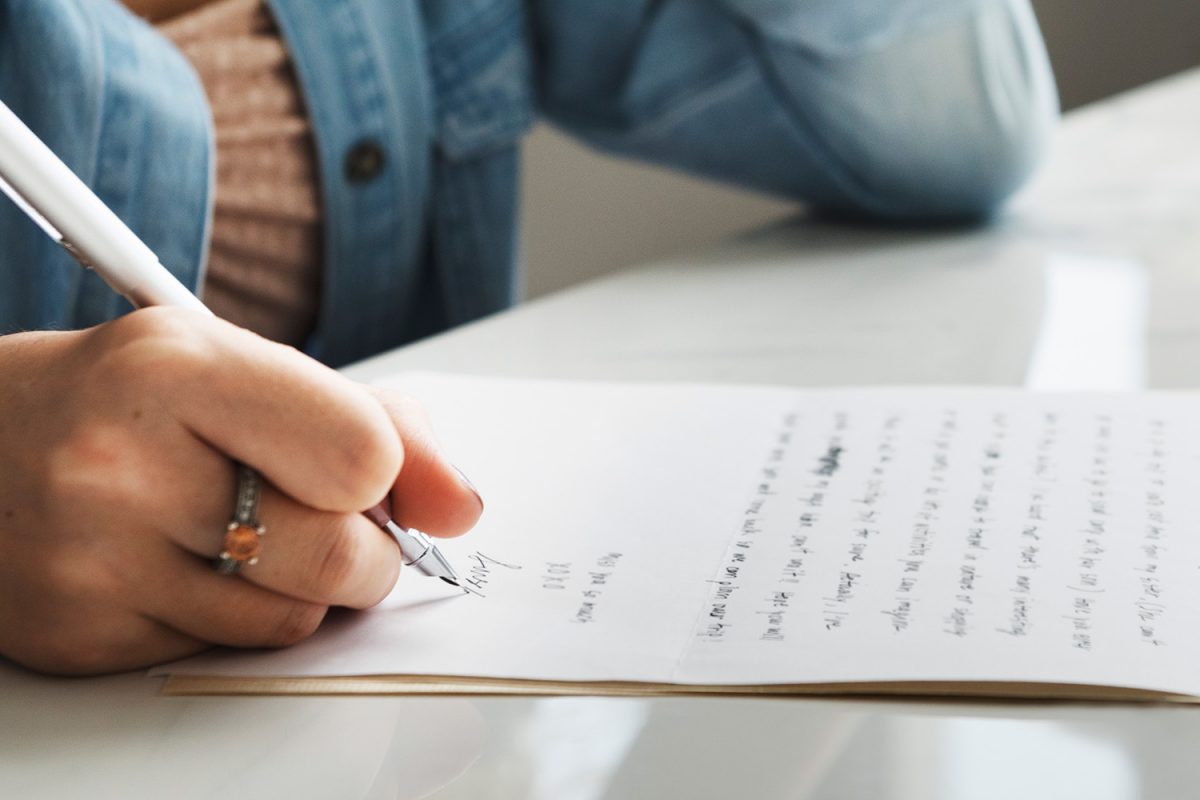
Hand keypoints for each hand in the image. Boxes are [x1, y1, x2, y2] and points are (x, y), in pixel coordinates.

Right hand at [0, 308, 481, 674]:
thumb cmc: (122, 396)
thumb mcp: (239, 362)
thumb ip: (372, 419)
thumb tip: (460, 506)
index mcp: (176, 370)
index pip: (362, 456)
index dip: (386, 473)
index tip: (362, 467)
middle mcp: (123, 466)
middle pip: (342, 557)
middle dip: (365, 548)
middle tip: (326, 517)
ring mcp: (93, 564)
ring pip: (296, 620)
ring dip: (303, 586)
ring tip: (242, 530)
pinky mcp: (79, 638)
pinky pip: (227, 652)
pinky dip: (234, 614)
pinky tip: (184, 563)